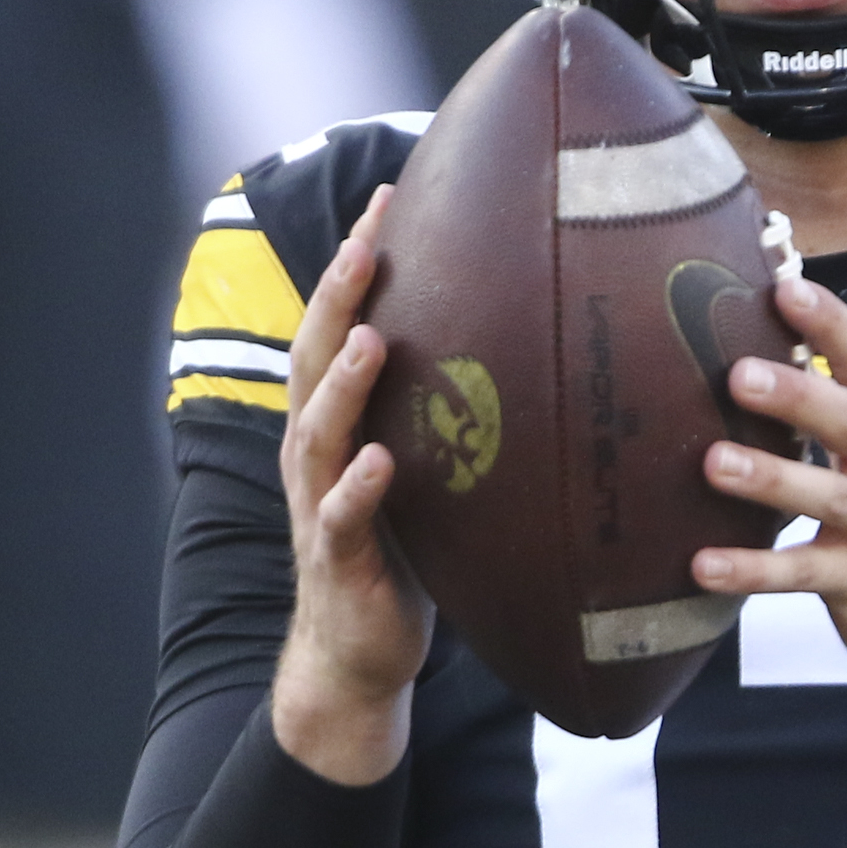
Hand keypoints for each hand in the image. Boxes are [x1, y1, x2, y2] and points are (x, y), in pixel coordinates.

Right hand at [275, 185, 431, 783]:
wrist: (357, 652)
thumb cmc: (401, 551)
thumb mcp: (425, 468)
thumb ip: (450, 412)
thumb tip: (532, 342)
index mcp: (335, 420)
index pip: (337, 323)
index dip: (356, 261)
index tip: (389, 195)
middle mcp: (316, 452)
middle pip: (314, 356)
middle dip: (339, 295)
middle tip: (372, 236)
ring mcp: (319, 503)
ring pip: (316, 429)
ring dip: (342, 382)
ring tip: (370, 338)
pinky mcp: (336, 560)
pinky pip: (341, 518)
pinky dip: (358, 488)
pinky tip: (379, 463)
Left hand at [690, 272, 846, 693]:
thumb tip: (763, 342)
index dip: (831, 324)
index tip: (786, 288)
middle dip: (797, 397)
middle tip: (740, 375)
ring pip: (827, 498)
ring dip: (770, 479)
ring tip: (715, 463)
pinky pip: (802, 575)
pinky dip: (753, 570)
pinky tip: (704, 564)